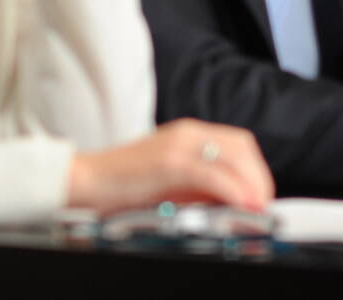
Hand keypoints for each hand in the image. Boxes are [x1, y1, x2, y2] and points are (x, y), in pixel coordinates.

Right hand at [67, 119, 272, 212]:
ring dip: (251, 184)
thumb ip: (198, 187)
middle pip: (242, 147)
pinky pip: (212, 174)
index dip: (256, 170)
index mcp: (188, 134)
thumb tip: (231, 202)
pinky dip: (233, 190)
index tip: (260, 196)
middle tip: (261, 207)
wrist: (81, 181)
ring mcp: (178, 144)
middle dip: (258, 177)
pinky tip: (240, 206)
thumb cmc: (121, 186)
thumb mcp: (168, 183)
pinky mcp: (169, 162)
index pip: (238, 144)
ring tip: (255, 209)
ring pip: (234, 157)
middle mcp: (188, 132)